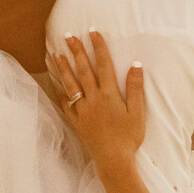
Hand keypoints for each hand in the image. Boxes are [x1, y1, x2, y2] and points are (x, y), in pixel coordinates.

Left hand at [50, 32, 145, 172]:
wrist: (114, 160)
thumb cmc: (129, 137)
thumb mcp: (138, 112)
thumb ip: (135, 88)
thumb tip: (136, 65)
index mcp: (109, 95)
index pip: (103, 65)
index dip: (98, 47)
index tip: (92, 32)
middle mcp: (93, 99)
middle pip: (83, 70)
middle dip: (76, 51)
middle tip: (68, 36)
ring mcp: (83, 110)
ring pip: (70, 84)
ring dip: (63, 68)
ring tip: (56, 54)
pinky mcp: (77, 122)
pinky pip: (65, 104)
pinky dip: (60, 93)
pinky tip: (55, 85)